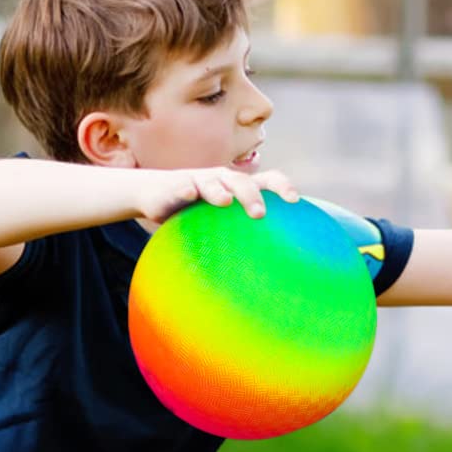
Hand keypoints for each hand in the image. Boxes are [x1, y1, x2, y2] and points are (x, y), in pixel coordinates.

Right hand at [138, 166, 298, 223]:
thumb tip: (274, 272)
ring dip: (219, 191)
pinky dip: (185, 190)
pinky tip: (188, 194)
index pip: (268, 180)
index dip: (282, 186)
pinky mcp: (176, 187)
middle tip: (259, 215)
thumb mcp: (224, 221)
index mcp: (240, 186)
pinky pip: (181, 189)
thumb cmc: (199, 212)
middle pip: (242, 182)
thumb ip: (246, 236)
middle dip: (252, 196)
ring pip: (212, 183)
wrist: (157, 193)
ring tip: (225, 201)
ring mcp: (199, 181)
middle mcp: (223, 179)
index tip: (295, 200)